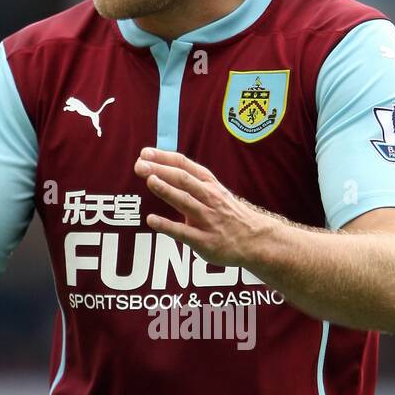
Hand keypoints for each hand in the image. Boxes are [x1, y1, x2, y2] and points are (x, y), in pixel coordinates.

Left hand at [134, 147, 269, 265]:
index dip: (163, 157)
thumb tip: (159, 168)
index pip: (184, 164)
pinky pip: (184, 232)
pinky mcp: (205, 241)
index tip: (144, 153)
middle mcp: (209, 198)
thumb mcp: (214, 191)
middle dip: (160, 170)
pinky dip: (167, 226)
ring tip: (150, 181)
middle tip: (139, 165)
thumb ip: (191, 182)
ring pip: (186, 201)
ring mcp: (208, 219)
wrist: (255, 239)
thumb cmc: (227, 213)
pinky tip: (151, 220)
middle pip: (183, 179)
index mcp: (208, 184)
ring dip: (167, 190)